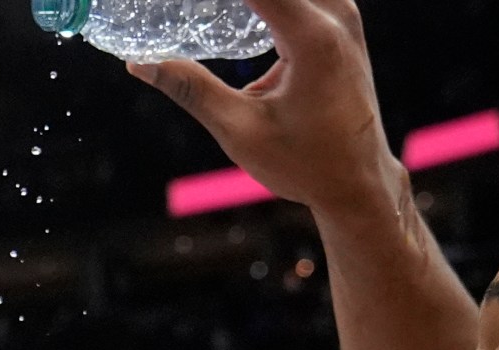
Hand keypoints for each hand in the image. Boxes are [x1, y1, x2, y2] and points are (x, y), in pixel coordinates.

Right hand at [129, 0, 399, 216]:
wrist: (360, 182)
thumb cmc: (305, 163)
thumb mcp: (240, 130)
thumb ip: (191, 89)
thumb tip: (138, 63)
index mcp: (313, 39)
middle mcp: (335, 16)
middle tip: (184, 6)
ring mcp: (343, 13)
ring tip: (206, 10)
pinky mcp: (341, 20)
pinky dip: (266, 0)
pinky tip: (234, 8)